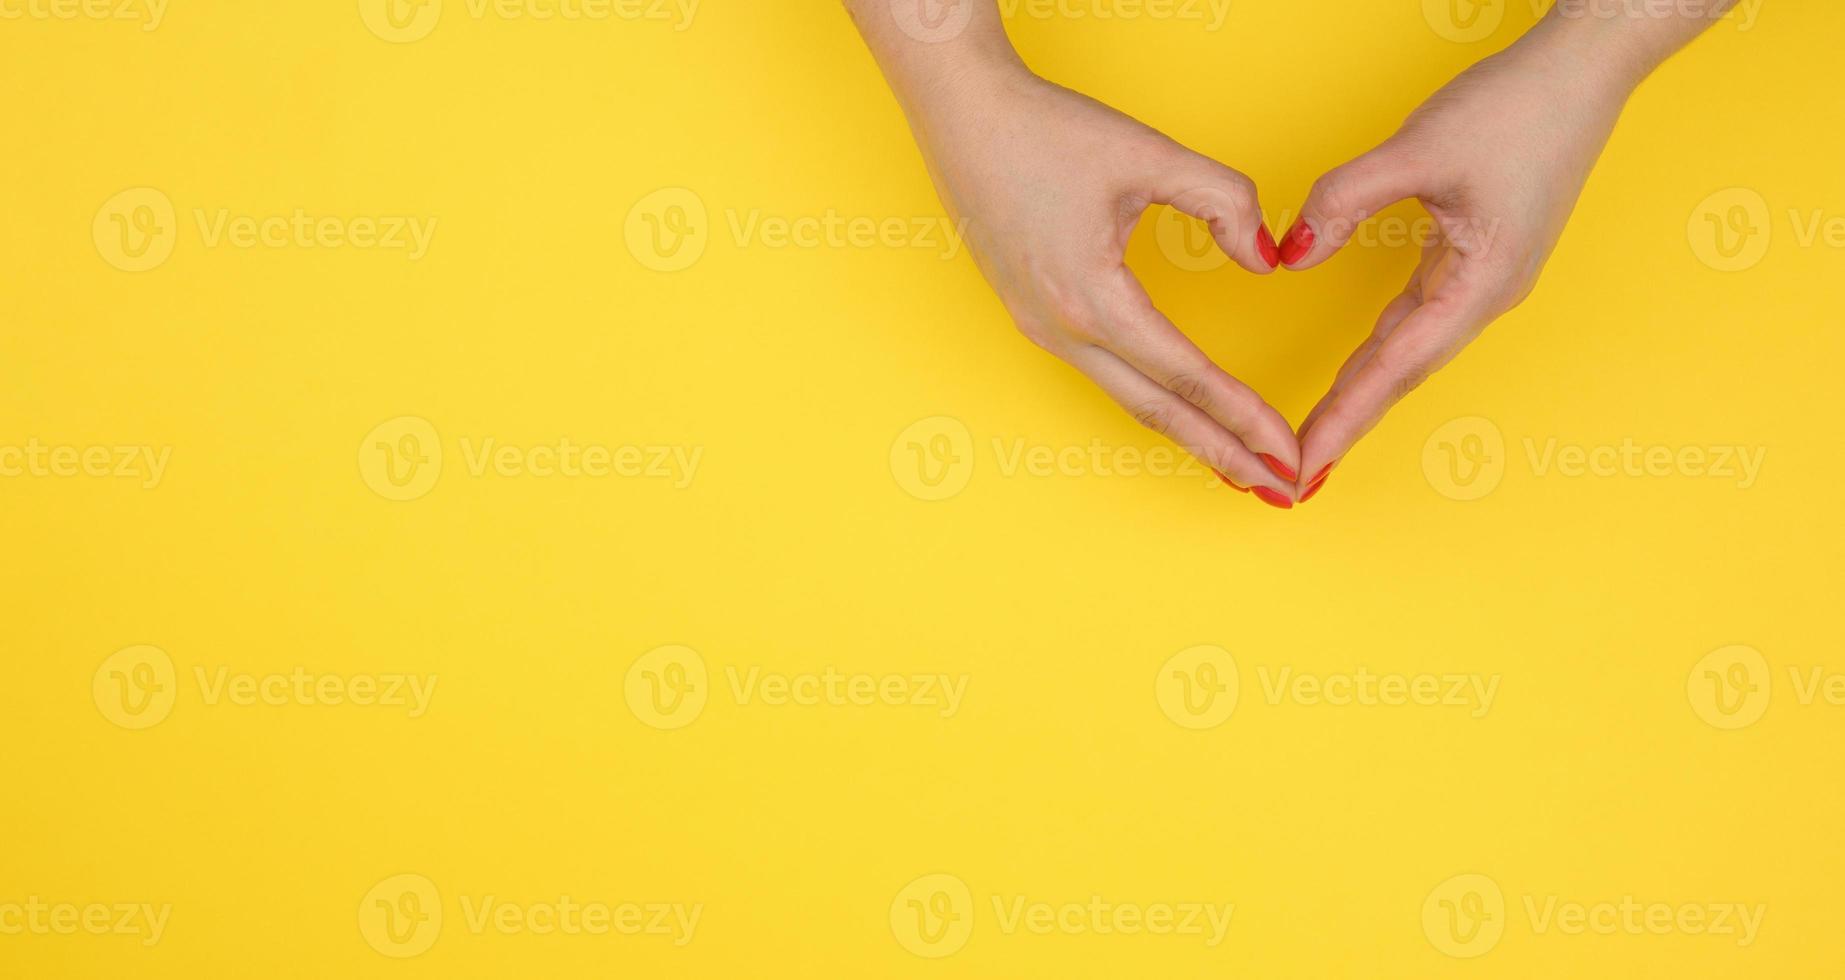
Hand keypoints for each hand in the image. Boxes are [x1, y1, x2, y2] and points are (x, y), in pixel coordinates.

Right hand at [903, 63, 1300, 504]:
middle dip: (1222, 455)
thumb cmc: (1046, 129)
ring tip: (1237, 464)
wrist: (962, 113)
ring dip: (1187, 434)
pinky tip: (1179, 409)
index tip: (1288, 453)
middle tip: (1278, 491)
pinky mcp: (1032, 315)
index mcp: (1092, 299)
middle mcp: (1062, 329)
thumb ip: (1224, 203)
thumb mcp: (1150, 156)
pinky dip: (1151, 402)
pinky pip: (1103, 374)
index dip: (1245, 418)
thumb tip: (1264, 259)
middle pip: (1158, 413)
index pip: (1189, 377)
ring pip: (1128, 399)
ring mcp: (1040, 328)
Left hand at [1278, 23, 1637, 499]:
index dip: (1342, 421)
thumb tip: (1291, 251)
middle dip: (1345, 426)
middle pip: (1399, 376)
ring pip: (1408, 353)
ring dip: (1362, 395)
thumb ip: (1346, 200)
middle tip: (1291, 475)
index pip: (1392, 369)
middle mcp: (1486, 296)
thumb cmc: (1517, 106)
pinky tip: (1357, 374)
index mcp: (1479, 284)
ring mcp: (1485, 281)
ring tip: (1315, 440)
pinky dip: (1381, 354)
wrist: (1585, 69)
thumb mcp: (1418, 149)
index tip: (1302, 466)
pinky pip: (1418, 321)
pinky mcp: (1478, 259)